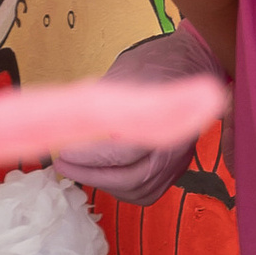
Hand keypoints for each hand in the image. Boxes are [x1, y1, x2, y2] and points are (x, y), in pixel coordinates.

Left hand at [53, 24, 231, 202]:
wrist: (193, 62)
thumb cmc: (156, 63)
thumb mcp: (124, 72)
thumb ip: (102, 100)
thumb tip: (64, 119)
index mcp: (166, 118)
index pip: (124, 151)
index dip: (90, 157)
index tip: (64, 152)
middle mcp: (177, 145)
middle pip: (133, 178)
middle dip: (92, 175)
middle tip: (63, 163)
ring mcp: (179, 159)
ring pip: (141, 190)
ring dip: (106, 185)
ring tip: (78, 170)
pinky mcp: (176, 167)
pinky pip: (149, 192)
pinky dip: (124, 191)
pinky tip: (105, 176)